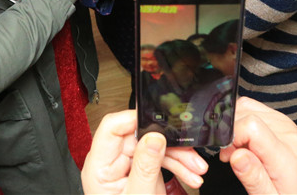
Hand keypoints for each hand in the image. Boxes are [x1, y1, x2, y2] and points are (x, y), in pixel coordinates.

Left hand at [81, 110, 207, 193]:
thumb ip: (146, 167)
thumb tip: (153, 137)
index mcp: (99, 168)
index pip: (112, 128)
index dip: (136, 120)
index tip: (162, 124)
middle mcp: (110, 165)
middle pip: (139, 137)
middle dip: (169, 145)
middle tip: (192, 156)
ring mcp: (126, 169)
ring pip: (154, 148)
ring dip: (179, 158)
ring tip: (197, 172)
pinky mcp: (141, 175)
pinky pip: (160, 161)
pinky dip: (178, 167)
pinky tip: (191, 177)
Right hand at [219, 98, 296, 194]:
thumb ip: (254, 178)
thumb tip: (235, 155)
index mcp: (287, 158)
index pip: (250, 125)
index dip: (231, 137)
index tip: (227, 155)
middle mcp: (291, 137)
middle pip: (248, 112)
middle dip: (231, 131)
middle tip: (231, 156)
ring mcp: (291, 127)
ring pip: (252, 107)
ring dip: (238, 125)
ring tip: (240, 150)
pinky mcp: (289, 124)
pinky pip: (260, 111)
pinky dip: (247, 122)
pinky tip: (249, 142)